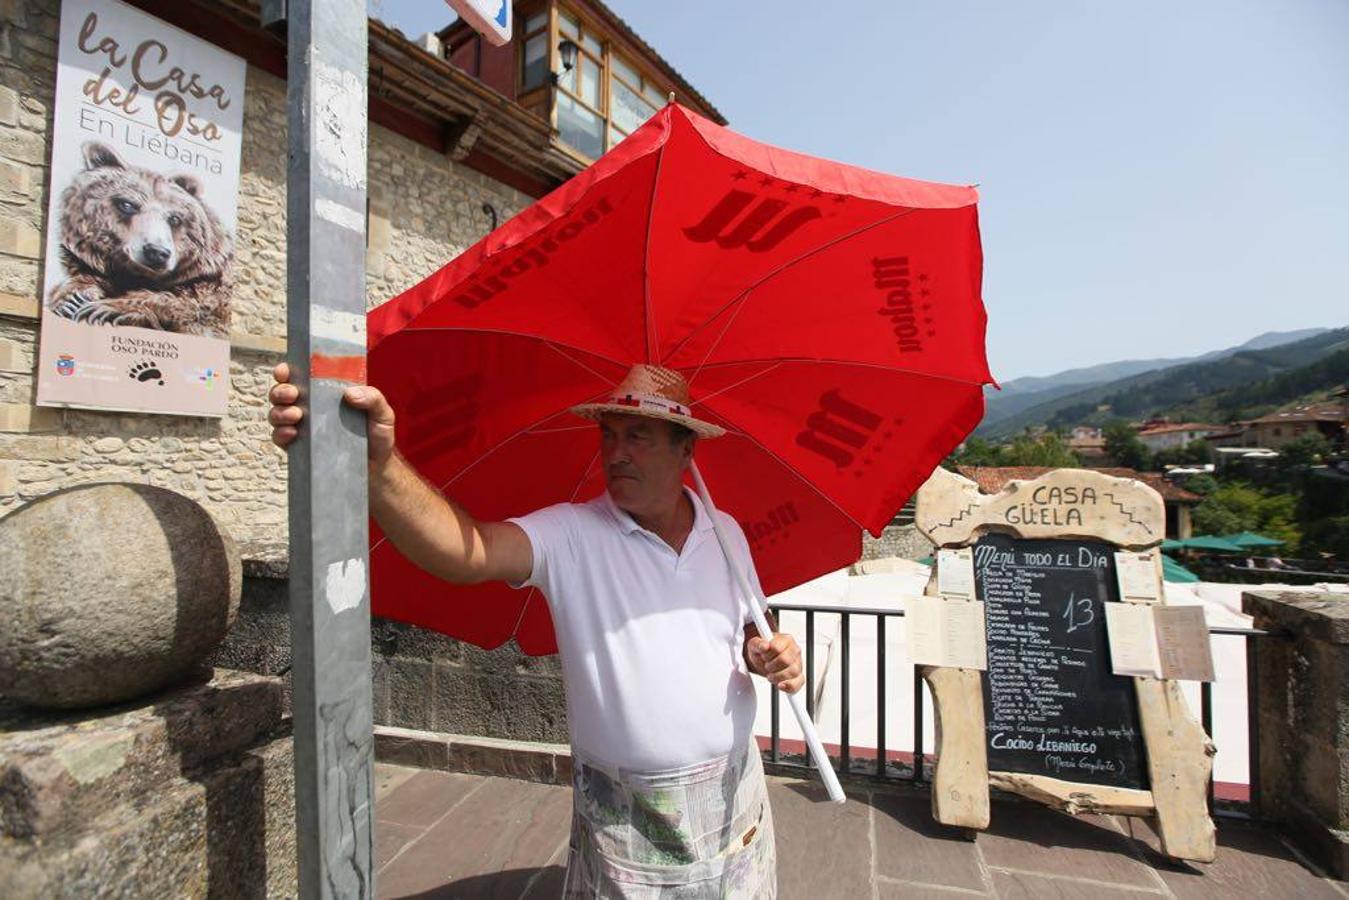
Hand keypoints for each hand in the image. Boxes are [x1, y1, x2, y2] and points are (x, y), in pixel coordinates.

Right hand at [268, 362, 396, 465]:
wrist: (377, 468)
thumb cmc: (378, 437)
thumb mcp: (382, 413)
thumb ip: (373, 398)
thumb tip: (350, 393)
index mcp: (326, 393)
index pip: (299, 376)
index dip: (286, 371)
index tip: (285, 371)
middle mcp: (310, 407)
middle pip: (281, 393)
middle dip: (281, 391)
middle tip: (293, 394)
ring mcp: (303, 427)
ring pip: (276, 414)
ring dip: (280, 412)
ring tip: (296, 415)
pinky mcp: (300, 447)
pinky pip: (280, 438)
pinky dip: (281, 434)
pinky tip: (293, 433)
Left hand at [746, 632, 803, 693]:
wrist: (762, 661)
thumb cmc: (761, 651)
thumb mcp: (754, 645)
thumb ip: (758, 644)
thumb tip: (764, 646)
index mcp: (786, 639)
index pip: (777, 648)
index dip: (767, 655)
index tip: (763, 656)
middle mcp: (795, 650)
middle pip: (786, 660)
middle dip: (772, 666)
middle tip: (766, 666)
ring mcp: (798, 664)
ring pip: (793, 672)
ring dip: (777, 677)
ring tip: (770, 675)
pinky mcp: (798, 676)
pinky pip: (798, 683)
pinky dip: (789, 686)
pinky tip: (780, 685)